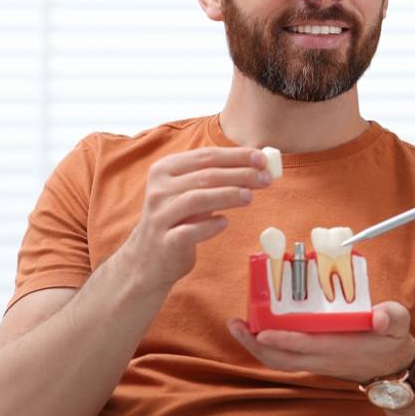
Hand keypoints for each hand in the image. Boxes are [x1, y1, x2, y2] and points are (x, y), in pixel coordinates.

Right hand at [120, 147, 274, 292]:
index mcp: (165, 170)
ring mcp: (160, 216)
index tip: (262, 158)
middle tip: (266, 178)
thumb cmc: (178, 220)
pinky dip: (211, 225)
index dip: (237, 156)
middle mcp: (160, 190)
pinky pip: (191, 230)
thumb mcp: (190, 192)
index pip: (206, 156)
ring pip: (198, 198)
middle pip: (206, 175)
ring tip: (251, 196)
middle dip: (240, 174)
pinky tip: (224, 222)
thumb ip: (215, 178)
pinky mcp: (165, 241)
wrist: (148, 259)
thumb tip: (256, 164)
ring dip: (228, 195)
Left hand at [227, 302, 414, 382]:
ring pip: (278, 360)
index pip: (307, 345)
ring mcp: (315, 362)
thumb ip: (392, 317)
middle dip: (255, 344)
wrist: (392, 368)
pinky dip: (266, 347)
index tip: (262, 331)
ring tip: (237, 326)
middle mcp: (323, 359)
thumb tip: (380, 317)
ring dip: (255, 347)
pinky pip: (283, 358)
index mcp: (341, 348)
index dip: (283, 339)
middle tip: (235, 323)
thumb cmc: (391, 340)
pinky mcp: (312, 361)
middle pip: (282, 358)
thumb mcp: (399, 324)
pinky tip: (256, 331)